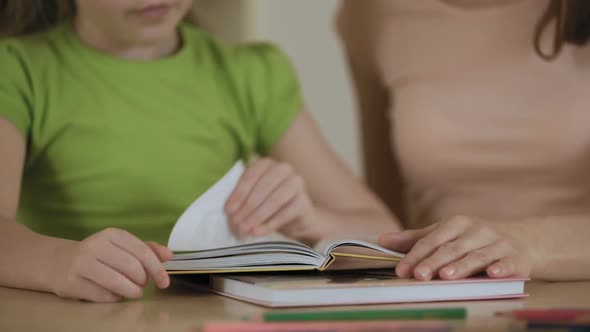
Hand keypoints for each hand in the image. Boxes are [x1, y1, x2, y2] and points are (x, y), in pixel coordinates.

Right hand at [51, 228, 171, 302]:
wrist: (58, 262)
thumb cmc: (99, 255)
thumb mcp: (122, 247)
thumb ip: (147, 249)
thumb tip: (169, 255)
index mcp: (112, 234)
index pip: (143, 252)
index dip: (157, 269)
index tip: (164, 282)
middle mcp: (96, 246)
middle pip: (132, 268)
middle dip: (143, 281)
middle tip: (142, 286)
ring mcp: (82, 264)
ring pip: (117, 282)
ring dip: (131, 292)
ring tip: (133, 293)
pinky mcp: (72, 282)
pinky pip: (102, 295)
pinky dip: (114, 298)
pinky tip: (115, 295)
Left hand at [225, 158, 315, 239]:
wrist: (295, 218)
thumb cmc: (267, 204)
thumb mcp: (252, 198)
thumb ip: (241, 199)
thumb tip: (230, 211)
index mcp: (266, 163)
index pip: (251, 176)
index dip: (239, 194)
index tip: (229, 210)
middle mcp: (283, 169)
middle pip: (263, 187)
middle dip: (247, 206)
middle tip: (236, 222)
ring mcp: (296, 183)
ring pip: (275, 199)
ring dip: (257, 216)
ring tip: (245, 228)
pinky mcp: (304, 201)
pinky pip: (285, 213)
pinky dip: (270, 224)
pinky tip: (258, 232)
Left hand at [379, 216, 534, 279]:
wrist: (527, 239)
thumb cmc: (477, 238)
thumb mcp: (447, 234)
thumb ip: (416, 238)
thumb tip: (382, 240)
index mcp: (457, 224)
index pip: (432, 240)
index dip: (415, 255)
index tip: (401, 270)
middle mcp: (477, 231)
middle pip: (452, 248)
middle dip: (434, 261)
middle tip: (419, 275)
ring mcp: (498, 244)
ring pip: (477, 256)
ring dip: (462, 266)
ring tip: (446, 276)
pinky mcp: (518, 258)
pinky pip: (509, 263)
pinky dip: (501, 268)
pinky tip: (492, 274)